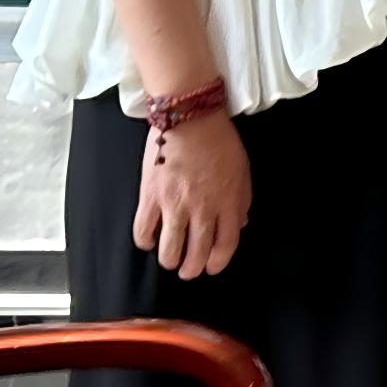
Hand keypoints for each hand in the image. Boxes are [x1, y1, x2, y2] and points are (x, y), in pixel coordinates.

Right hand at [134, 110, 250, 279]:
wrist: (189, 117)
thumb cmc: (218, 140)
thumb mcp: (242, 169)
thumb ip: (241, 200)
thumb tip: (238, 224)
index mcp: (228, 202)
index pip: (226, 244)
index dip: (218, 262)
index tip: (212, 267)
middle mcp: (203, 208)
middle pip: (198, 253)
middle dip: (193, 268)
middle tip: (188, 270)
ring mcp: (175, 204)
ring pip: (170, 250)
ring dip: (170, 261)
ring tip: (170, 260)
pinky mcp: (151, 196)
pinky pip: (144, 230)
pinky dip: (145, 241)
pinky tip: (149, 240)